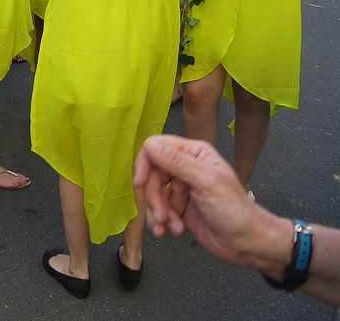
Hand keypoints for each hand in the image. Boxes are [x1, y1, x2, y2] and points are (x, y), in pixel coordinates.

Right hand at [133, 135, 280, 266]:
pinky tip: (171, 231)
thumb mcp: (206, 182)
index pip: (156, 147)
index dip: (144, 164)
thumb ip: (177, 162)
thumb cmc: (235, 210)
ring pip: (153, 193)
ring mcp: (181, 188)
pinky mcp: (178, 207)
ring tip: (170, 227)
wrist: (247, 244)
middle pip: (151, 174)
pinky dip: (160, 221)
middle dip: (153, 197)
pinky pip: (158, 209)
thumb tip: (150, 145)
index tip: (139, 183)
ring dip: (158, 212)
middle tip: (161, 215)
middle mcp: (185, 167)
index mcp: (193, 153)